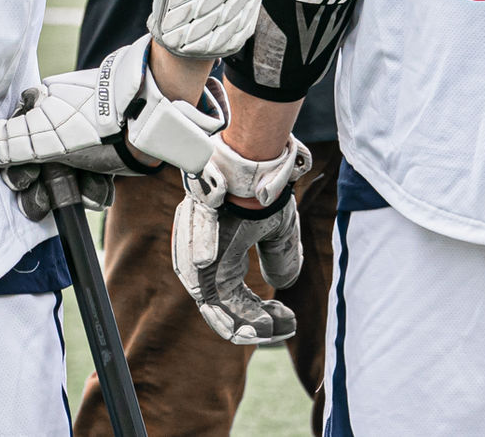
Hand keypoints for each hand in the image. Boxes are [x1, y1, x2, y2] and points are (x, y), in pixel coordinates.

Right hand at [0, 38, 226, 219]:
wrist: (146, 121)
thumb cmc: (89, 123)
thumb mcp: (40, 134)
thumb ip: (8, 142)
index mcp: (38, 107)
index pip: (13, 146)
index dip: (16, 171)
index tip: (24, 182)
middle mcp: (58, 121)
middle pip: (38, 167)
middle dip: (44, 188)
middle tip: (51, 196)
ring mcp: (83, 137)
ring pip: (65, 176)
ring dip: (73, 190)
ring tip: (86, 187)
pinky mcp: (105, 152)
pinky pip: (89, 176)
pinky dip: (94, 186)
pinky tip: (101, 186)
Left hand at [171, 136, 309, 344]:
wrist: (254, 153)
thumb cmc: (261, 188)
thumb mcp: (278, 229)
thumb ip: (279, 256)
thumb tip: (284, 283)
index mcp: (220, 259)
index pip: (233, 304)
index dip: (258, 321)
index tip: (288, 323)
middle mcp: (203, 256)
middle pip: (217, 306)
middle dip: (248, 325)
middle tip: (277, 330)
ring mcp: (196, 241)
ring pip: (205, 293)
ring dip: (235, 315)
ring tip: (261, 327)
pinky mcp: (197, 222)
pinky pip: (199, 260)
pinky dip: (211, 274)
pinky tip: (216, 282)